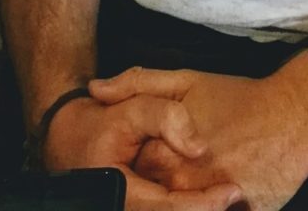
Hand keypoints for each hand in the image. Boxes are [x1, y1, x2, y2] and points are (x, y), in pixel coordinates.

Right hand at [40, 92, 244, 207]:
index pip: (169, 207)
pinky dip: (186, 204)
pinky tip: (210, 202)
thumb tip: (198, 147)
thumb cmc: (102, 125)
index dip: (203, 202)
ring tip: (235, 201)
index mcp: (122, 191)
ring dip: (198, 208)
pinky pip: (162, 209)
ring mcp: (130, 209)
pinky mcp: (133, 208)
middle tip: (239, 196)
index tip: (234, 191)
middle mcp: (124, 205)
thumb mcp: (132, 108)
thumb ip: (166, 117)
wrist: (68, 140)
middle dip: (205, 209)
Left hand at [87, 55, 307, 210]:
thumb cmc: (241, 97)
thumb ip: (138, 83)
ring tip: (196, 175)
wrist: (298, 114)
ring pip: (185, 206)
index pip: (133, 171)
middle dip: (158, 183)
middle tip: (179, 165)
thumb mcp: (188, 80)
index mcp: (169, 155)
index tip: (147, 153)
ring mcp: (216, 203)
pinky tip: (213, 193)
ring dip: (185, 195)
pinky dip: (213, 204)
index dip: (136, 162)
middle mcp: (188, 185)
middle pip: (156, 196)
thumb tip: (93, 89)